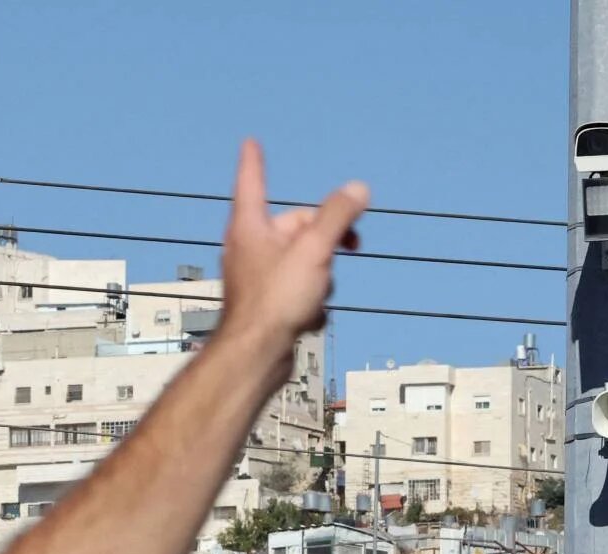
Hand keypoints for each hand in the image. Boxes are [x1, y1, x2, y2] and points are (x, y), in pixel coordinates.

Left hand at [217, 140, 367, 375]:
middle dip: (325, 239)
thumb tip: (357, 190)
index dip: (254, 162)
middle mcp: (249, 248)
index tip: (250, 144)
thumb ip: (338, 217)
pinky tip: (307, 316)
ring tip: (315, 295)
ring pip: (304, 261)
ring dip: (321, 277)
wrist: (258, 355)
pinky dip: (311, 302)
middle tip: (351, 246)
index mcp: (250, 227)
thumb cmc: (275, 301)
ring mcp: (258, 277)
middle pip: (296, 227)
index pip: (252, 182)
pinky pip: (301, 290)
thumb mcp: (315, 249)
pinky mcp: (269, 304)